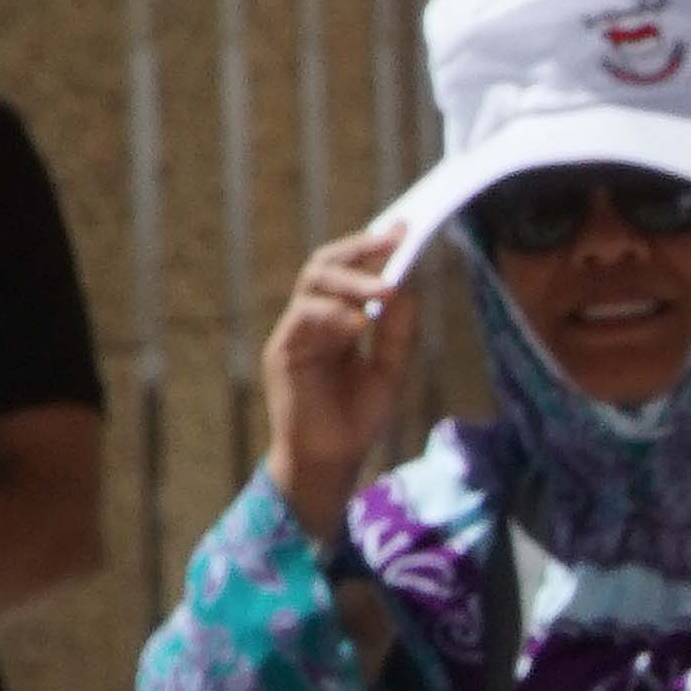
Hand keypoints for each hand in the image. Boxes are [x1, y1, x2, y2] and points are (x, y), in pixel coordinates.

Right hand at [261, 221, 420, 543]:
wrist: (332, 462)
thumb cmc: (358, 419)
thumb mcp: (391, 370)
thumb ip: (399, 330)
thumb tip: (407, 285)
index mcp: (340, 318)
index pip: (352, 269)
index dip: (374, 247)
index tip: (406, 229)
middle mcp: (315, 318)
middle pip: (328, 264)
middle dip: (360, 248)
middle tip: (393, 240)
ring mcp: (295, 331)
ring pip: (313, 282)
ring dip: (352, 280)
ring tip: (386, 288)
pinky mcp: (282, 351)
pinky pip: (303, 317)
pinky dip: (333, 314)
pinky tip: (360, 323)